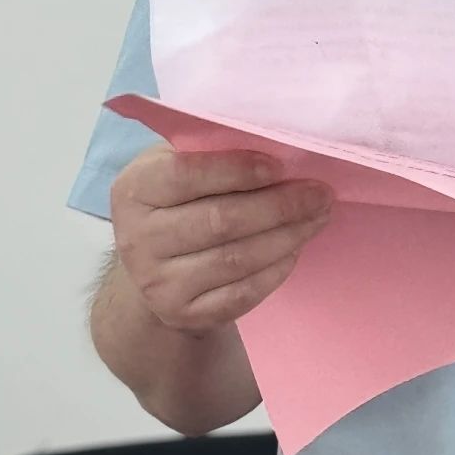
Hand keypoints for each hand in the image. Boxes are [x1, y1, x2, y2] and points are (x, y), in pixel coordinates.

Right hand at [110, 146, 333, 332]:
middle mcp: (136, 239)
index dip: (237, 169)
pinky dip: (274, 271)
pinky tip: (296, 249)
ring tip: (319, 216)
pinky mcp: (181, 314)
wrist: (153, 262)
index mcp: (134, 189)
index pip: (186, 174)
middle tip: (320, 192)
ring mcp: (157, 284)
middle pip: (220, 221)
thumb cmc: (180, 195)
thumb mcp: (180, 161)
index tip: (281, 165)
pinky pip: (240, 294)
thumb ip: (213, 149)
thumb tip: (278, 140)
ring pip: (235, 259)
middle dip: (279, 205)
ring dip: (287, 236)